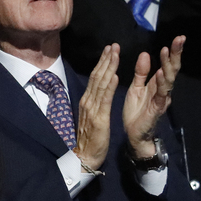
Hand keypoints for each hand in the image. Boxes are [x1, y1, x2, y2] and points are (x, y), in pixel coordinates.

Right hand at [73, 44, 119, 170]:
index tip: (109, 50)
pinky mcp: (99, 118)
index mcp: (87, 100)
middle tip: (114, 45)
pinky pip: (105, 100)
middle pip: (97, 76)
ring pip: (101, 84)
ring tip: (116, 54)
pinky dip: (110, 87)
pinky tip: (115, 76)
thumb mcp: (92, 116)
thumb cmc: (91, 138)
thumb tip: (99, 89)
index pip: (95, 78)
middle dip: (106, 60)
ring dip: (109, 68)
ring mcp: (92, 109)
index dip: (102, 63)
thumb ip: (95, 102)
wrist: (85, 156)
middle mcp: (88, 101)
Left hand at [123, 36, 184, 156]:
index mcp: (156, 84)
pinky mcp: (157, 109)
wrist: (134, 135)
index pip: (166, 65)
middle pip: (172, 69)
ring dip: (168, 65)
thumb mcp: (136, 88)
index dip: (171, 53)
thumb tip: (146, 54)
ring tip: (168, 51)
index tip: (176, 38)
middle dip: (176, 54)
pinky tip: (161, 74)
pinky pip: (160, 95)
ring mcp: (161, 99)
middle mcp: (162, 90)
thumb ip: (141, 72)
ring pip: (168, 80)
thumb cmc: (136, 112)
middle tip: (180, 39)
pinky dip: (161, 84)